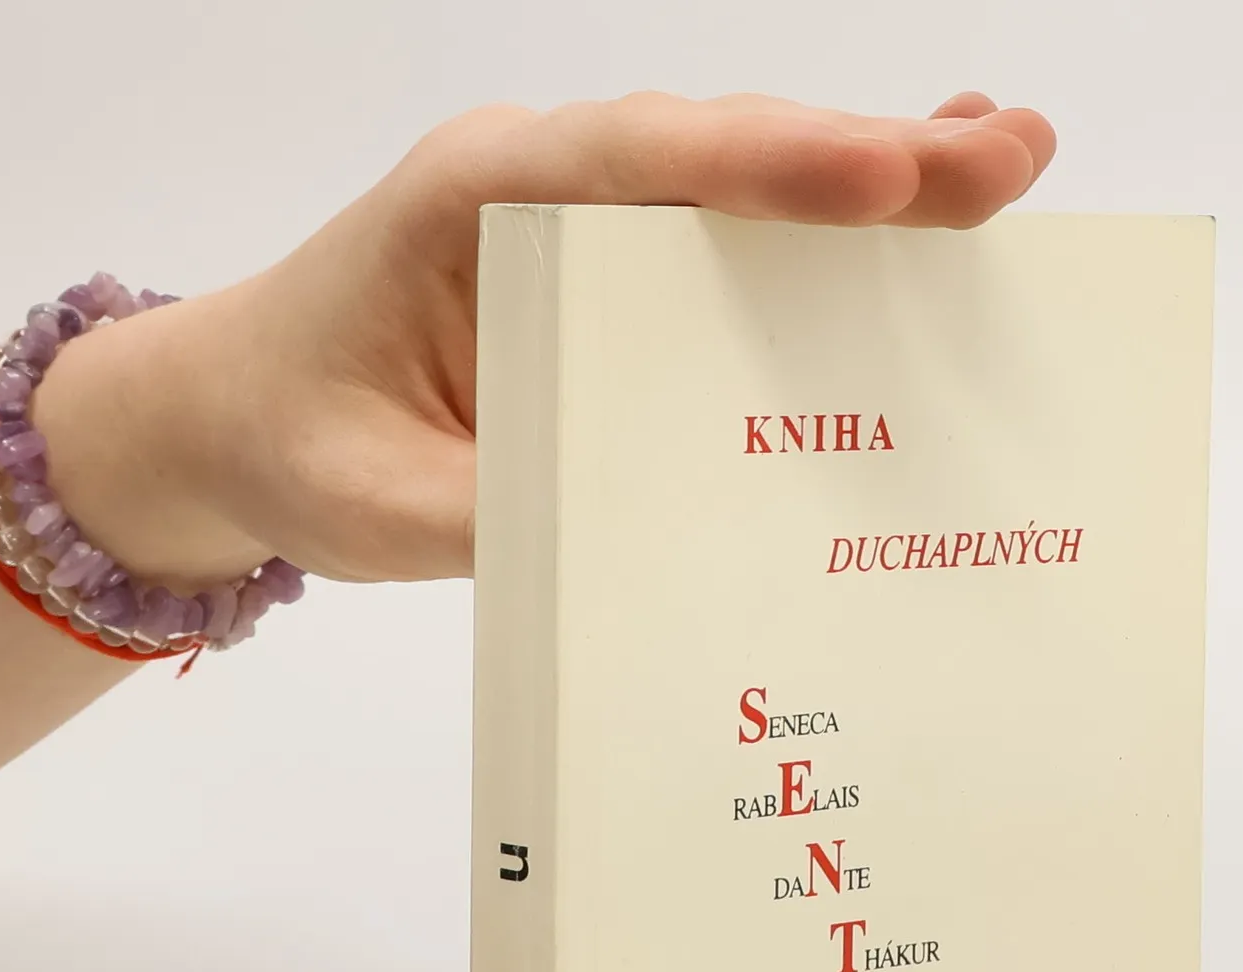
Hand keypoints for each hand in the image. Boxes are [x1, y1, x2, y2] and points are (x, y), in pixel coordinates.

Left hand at [33, 92, 1056, 591]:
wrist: (234, 418)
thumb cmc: (296, 439)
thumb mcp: (380, 504)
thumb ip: (499, 516)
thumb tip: (649, 545)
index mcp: (474, 202)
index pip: (638, 165)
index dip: (771, 167)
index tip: (887, 173)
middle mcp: (543, 188)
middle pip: (724, 155)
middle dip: (870, 157)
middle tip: (1008, 156)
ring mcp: (585, 225)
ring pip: (744, 184)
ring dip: (873, 178)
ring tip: (1002, 167)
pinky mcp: (610, 278)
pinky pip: (728, 243)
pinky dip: (825, 234)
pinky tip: (915, 220)